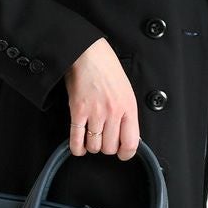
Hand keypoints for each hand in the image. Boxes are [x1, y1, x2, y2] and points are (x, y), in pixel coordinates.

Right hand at [63, 37, 139, 160]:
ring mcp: (95, 112)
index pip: (130, 143)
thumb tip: (127, 136)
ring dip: (92, 146)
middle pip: (110, 147)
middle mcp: (113, 112)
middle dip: (107, 148)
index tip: (122, 153)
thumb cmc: (107, 69)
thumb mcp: (126, 92)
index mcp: (128, 107)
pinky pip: (76, 139)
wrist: (88, 53)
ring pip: (94, 146)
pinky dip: (77, 148)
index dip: (126, 153)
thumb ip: (128, 114)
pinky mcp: (78, 111)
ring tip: (92, 138)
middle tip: (104, 141)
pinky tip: (79, 147)